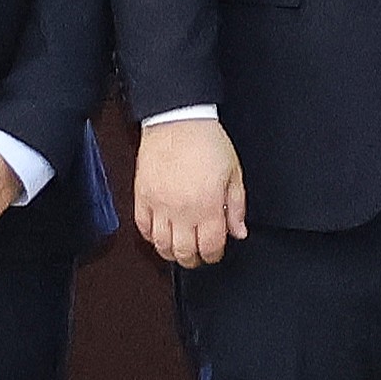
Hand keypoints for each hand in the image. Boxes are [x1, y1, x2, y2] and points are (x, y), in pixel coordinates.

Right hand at [132, 118, 250, 268]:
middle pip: (184, 252)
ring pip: (161, 245)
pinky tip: (159, 234)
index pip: (210, 247)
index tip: (215, 252)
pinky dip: (150, 236)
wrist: (178, 120)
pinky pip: (142, 227)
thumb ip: (236, 206)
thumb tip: (239, 231)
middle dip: (193, 260)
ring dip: (171, 252)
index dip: (214, 255)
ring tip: (179, 248)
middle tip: (197, 256)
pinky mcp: (141, 197)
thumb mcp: (234, 172)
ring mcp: (159, 205)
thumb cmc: (206, 141)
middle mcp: (182, 210)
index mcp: (207, 206)